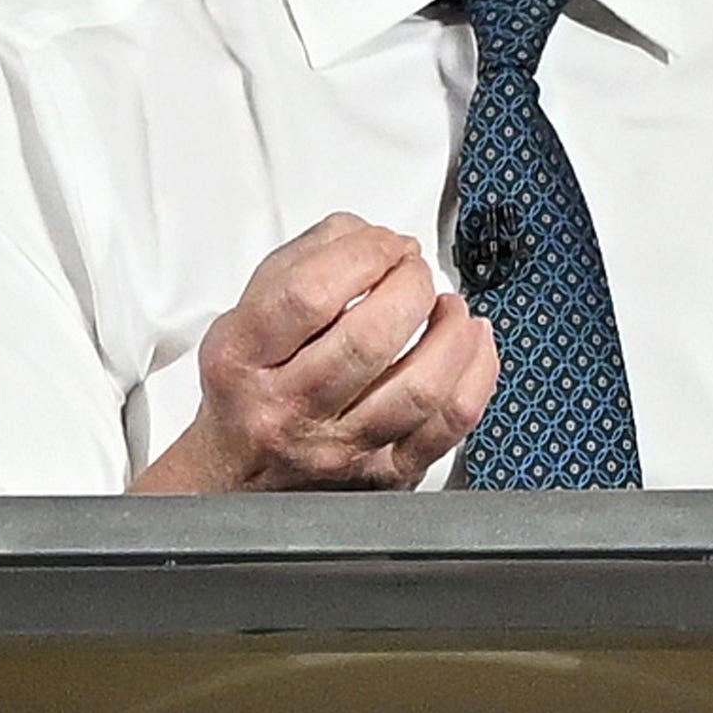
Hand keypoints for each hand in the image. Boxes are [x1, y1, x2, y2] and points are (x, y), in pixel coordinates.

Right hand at [134, 214, 499, 492]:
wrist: (236, 475)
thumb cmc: (246, 386)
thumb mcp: (246, 310)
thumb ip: (304, 258)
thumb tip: (370, 235)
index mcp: (245, 359)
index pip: (309, 296)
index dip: (362, 254)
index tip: (385, 243)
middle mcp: (289, 410)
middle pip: (369, 340)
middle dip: (409, 286)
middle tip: (413, 271)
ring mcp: (339, 450)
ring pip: (419, 389)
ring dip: (451, 332)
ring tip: (447, 307)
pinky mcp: (382, 478)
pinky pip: (448, 428)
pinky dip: (476, 375)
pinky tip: (471, 343)